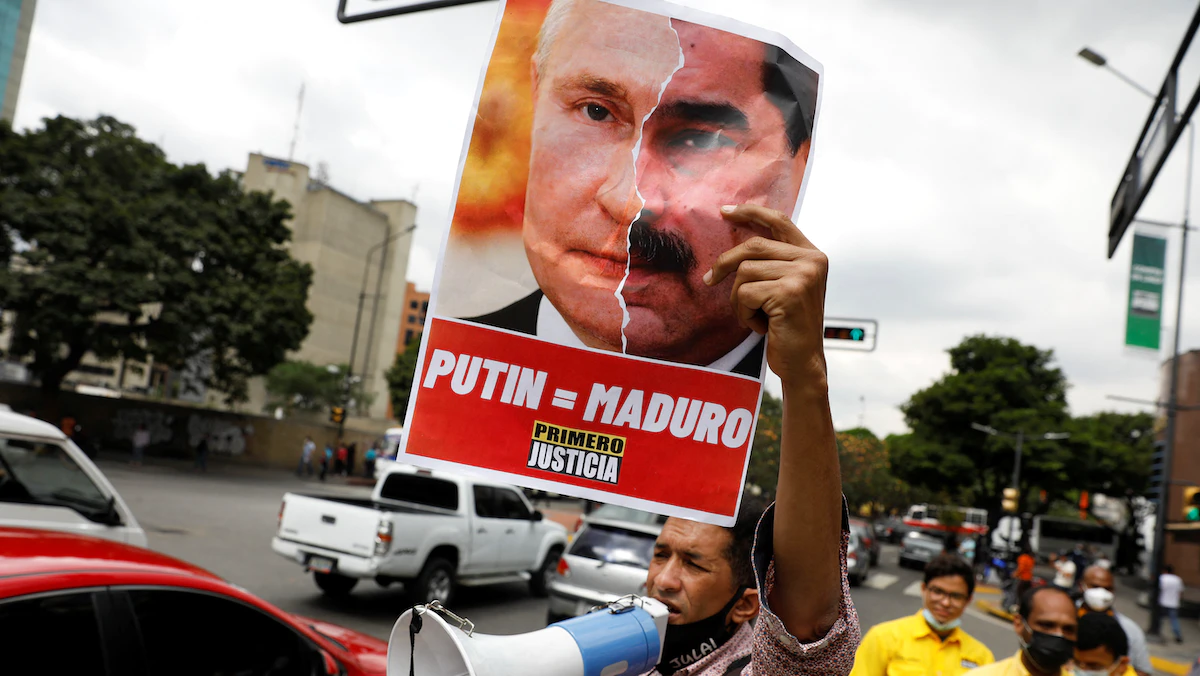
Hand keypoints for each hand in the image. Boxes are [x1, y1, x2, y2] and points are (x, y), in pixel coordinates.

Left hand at [704, 204, 827, 390]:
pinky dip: (744, 313)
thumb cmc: (787, 326)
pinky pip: (745, 294)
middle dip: (725, 264)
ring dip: (739, 300)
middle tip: (709, 280)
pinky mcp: (789, 292)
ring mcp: (803, 275)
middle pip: (753, 246)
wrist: (802, 362)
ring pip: (745, 272)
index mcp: (812, 255)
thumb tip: (735, 245)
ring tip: (755, 316)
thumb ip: (771, 262)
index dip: (751, 212)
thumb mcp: (783, 287)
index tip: (725, 211)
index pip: (779, 221)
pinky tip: (761, 326)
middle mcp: (812, 260)